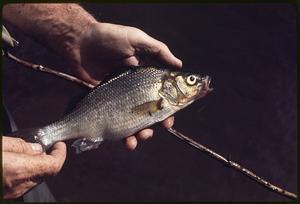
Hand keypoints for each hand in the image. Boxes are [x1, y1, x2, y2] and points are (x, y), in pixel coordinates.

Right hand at [2, 136, 65, 198]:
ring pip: (34, 179)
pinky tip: (14, 164)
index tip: (60, 145)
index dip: (60, 153)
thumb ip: (21, 146)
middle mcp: (19, 185)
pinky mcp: (6, 195)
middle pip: (46, 172)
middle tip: (44, 147)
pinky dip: (24, 174)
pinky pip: (22, 184)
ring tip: (26, 154)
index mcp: (21, 169)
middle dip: (47, 158)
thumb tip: (36, 147)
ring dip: (35, 167)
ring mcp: (12, 192)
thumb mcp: (1, 144)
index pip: (55, 165)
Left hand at [64, 22, 181, 149]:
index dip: (169, 108)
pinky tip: (126, 141)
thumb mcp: (137, 39)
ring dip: (140, 134)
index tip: (170, 118)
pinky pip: (116, 122)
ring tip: (138, 138)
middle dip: (155, 124)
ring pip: (134, 121)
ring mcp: (121, 98)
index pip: (162, 95)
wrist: (80, 43)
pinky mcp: (105, 104)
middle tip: (155, 130)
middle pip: (150, 112)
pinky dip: (123, 135)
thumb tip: (179, 65)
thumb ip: (159, 50)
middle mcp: (135, 89)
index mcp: (145, 76)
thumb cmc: (110, 38)